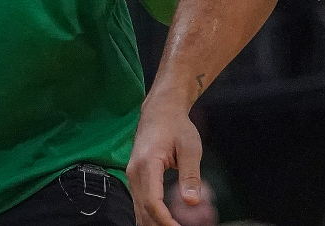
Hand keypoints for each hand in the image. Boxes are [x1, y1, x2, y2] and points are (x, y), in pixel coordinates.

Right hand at [127, 97, 204, 225]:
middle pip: (143, 210)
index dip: (165, 221)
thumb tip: (192, 202)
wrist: (160, 110)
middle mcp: (134, 172)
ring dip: (155, 224)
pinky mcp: (136, 179)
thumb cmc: (176, 126)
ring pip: (139, 210)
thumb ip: (190, 175)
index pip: (152, 202)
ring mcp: (132, 176)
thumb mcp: (190, 147)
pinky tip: (164, 223)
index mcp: (147, 163)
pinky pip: (140, 204)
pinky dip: (150, 217)